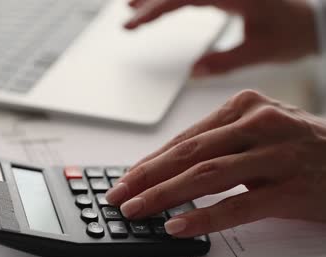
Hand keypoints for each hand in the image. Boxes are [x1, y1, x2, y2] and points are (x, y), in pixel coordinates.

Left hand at [106, 90, 325, 237]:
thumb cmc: (300, 147)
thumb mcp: (256, 133)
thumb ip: (216, 145)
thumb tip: (166, 170)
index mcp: (244, 107)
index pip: (184, 138)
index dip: (150, 161)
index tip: (126, 179)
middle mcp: (258, 123)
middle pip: (188, 153)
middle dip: (146, 178)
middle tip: (119, 195)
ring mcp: (276, 154)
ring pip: (206, 175)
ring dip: (164, 195)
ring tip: (137, 211)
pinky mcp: (292, 187)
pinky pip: (239, 204)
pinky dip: (205, 216)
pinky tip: (178, 225)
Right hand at [124, 0, 318, 75]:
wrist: (315, 20)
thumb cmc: (294, 33)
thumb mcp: (261, 52)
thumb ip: (225, 62)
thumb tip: (193, 72)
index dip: (153, 11)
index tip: (133, 24)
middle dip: (148, 0)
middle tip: (126, 14)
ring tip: (132, 4)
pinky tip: (162, 3)